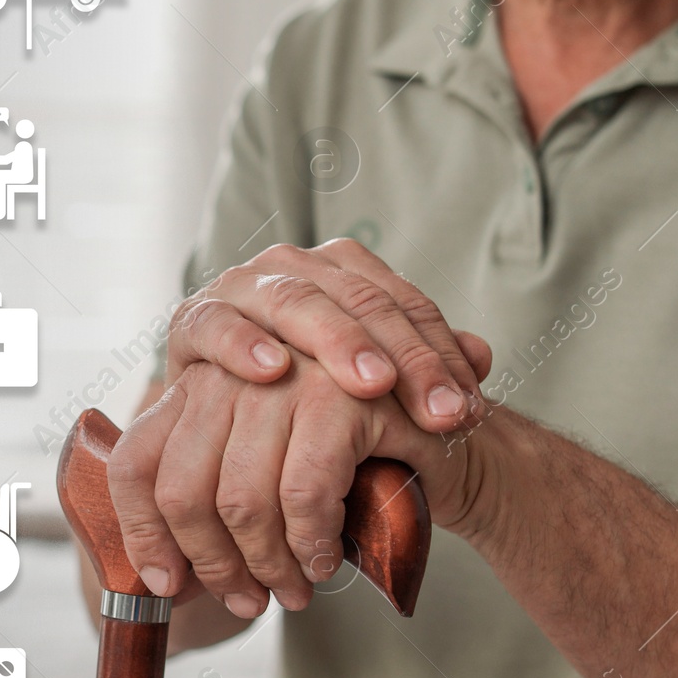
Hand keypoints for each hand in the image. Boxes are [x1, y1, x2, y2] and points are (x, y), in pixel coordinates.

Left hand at [107, 354, 488, 617]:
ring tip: (294, 589)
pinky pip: (301, 493)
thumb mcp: (266, 483)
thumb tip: (155, 583)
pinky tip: (326, 558)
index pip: (136, 462)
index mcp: (196, 386)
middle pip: (180, 489)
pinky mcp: (342, 393)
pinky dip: (309, 542)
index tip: (166, 585)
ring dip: (266, 565)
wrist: (452, 442)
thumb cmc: (350, 471)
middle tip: (248, 600)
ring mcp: (287, 374)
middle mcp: (230, 371)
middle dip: (213, 564)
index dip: (142, 534)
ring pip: (238, 499)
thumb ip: (208, 511)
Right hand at [170, 240, 491, 430]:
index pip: (403, 302)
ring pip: (295, 303)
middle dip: (403, 357)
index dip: (437, 355)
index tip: (464, 411)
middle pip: (358, 302)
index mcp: (342, 269)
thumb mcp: (369, 382)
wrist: (222, 412)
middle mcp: (292, 265)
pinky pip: (217, 325)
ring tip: (372, 384)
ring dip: (335, 343)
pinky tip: (274, 374)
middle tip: (437, 410)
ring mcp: (240, 286)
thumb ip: (424, 364)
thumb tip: (483, 356)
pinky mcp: (193, 318)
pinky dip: (243, 346)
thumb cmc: (304, 395)